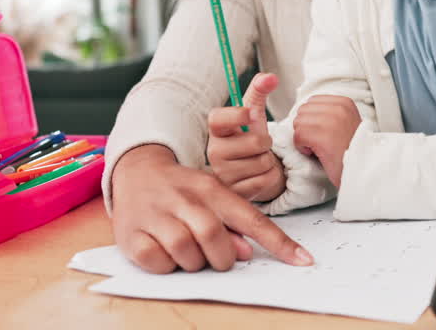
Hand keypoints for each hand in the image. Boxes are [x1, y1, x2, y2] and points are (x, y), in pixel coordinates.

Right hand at [110, 144, 313, 272]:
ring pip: (186, 252)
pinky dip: (166, 266)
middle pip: (214, 237)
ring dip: (193, 263)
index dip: (280, 243)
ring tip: (190, 253)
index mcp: (213, 189)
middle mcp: (186, 199)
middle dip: (223, 258)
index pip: (253, 219)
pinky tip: (166, 254)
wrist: (137, 170)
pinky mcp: (132, 233)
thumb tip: (246, 253)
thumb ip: (233, 224)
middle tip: (218, 258)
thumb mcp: (213, 196)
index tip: (303, 261)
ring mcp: (158, 215)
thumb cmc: (184, 190)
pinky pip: (157, 262)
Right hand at [207, 73, 285, 202]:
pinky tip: (259, 175)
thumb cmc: (249, 137)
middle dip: (265, 142)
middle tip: (258, 145)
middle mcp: (214, 152)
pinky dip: (270, 176)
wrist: (252, 170)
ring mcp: (223, 174)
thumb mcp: (254, 113)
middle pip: (255, 141)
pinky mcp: (235, 193)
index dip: (236, 114)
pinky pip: (265, 180)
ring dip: (268, 161)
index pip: (218, 119)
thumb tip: (271, 76)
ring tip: (257, 160)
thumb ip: (260, 90)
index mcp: (216, 130)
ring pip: (262, 162)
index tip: (250, 113)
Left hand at [293, 95, 361, 187]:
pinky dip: (303, 148)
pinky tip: (316, 153)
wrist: (363, 169)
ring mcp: (330, 121)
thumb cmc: (352, 150)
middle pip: (303, 111)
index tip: (323, 132)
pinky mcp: (322, 136)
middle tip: (319, 141)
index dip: (312, 118)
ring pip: (298, 123)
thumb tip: (305, 112)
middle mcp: (338, 108)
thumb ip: (330, 112)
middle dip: (306, 127)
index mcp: (344, 103)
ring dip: (303, 138)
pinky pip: (297, 136)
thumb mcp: (347, 122)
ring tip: (319, 147)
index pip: (312, 102)